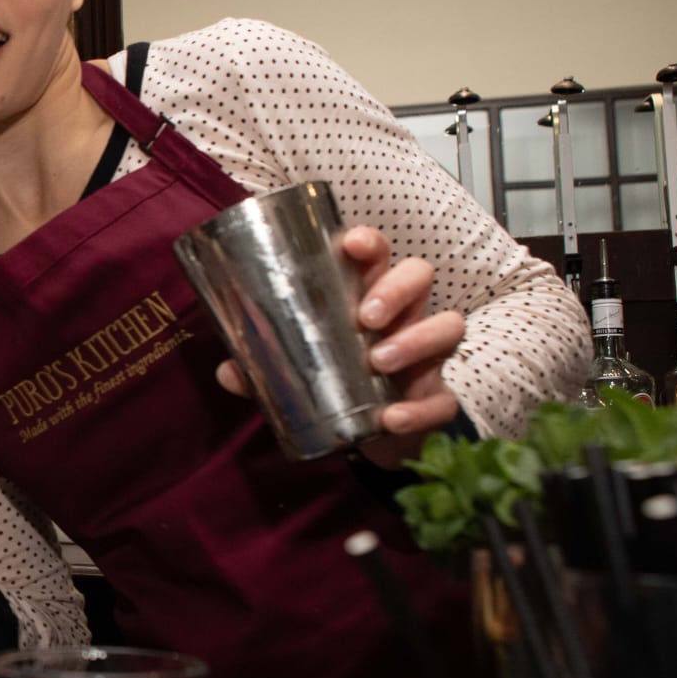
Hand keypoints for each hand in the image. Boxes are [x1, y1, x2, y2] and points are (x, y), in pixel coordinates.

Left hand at [214, 224, 465, 467]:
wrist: (370, 434)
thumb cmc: (334, 379)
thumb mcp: (295, 368)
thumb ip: (263, 366)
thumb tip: (228, 370)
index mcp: (367, 295)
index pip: (377, 254)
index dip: (369, 243)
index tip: (351, 245)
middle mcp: (405, 316)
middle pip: (419, 277)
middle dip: (396, 290)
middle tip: (364, 317)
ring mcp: (428, 356)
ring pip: (448, 326)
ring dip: (416, 339)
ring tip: (379, 360)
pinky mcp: (436, 398)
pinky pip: (443, 400)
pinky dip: (420, 408)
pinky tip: (392, 417)